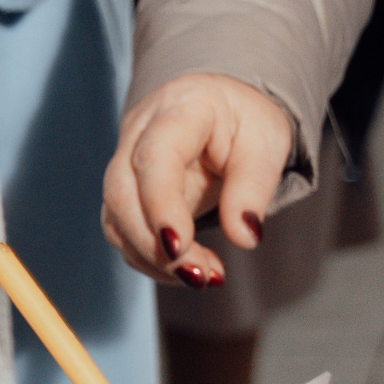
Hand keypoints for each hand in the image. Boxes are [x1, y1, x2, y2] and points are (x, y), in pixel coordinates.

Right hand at [102, 73, 294, 288]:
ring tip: (204, 276)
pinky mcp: (126, 194)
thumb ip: (254, 187)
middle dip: (152, 244)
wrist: (222, 111)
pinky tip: (191, 267)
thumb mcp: (267, 143)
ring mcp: (126, 163)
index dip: (159, 204)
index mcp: (180, 107)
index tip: (179, 248)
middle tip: (198, 276)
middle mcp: (140, 132)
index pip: (154, 156)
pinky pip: (125, 234)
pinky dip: (153, 260)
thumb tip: (244, 236)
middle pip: (120, 192)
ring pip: (116, 219)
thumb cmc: (245, 122)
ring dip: (154, 259)